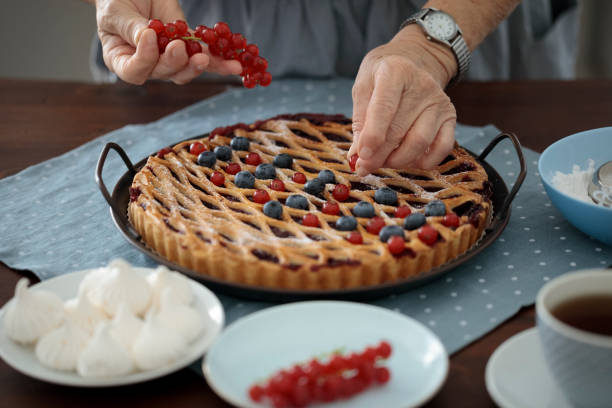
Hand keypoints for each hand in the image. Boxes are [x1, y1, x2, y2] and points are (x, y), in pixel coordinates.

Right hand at [95, 0, 240, 84]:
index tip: (150, 37)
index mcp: (122, 60)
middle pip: (163, 72)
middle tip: (180, 46)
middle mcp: (147, 64)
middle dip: (174, 61)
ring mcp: (168, 57)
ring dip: (198, 65)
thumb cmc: (114, 1)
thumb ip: (130, 27)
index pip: (134, 71)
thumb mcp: (116, 11)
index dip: (144, 59)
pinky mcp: (188, 46)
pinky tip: (234, 66)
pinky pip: (204, 57)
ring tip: (205, 56)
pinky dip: (219, 62)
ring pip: (185, 70)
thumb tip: (147, 39)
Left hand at [349, 25, 458, 174]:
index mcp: (395, 71)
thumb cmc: (382, 77)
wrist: (414, 60)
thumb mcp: (364, 88)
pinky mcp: (450, 116)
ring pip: (419, 142)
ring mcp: (438, 101)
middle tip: (364, 167)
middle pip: (399, 130)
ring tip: (383, 161)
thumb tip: (357, 157)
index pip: (384, 108)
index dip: (372, 136)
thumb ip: (360, 121)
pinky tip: (408, 161)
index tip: (361, 156)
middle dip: (379, 155)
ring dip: (398, 160)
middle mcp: (421, 85)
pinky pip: (442, 147)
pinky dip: (424, 162)